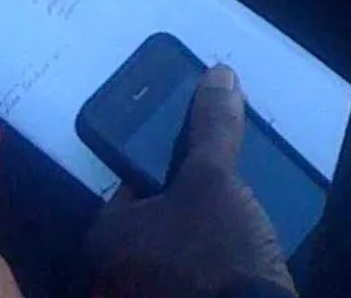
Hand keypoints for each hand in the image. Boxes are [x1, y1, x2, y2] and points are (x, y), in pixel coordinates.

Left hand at [84, 68, 295, 297]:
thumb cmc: (213, 251)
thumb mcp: (213, 178)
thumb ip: (211, 126)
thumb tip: (218, 75)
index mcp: (107, 238)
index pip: (132, 179)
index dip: (167, 156)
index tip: (197, 146)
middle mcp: (117, 272)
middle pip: (157, 212)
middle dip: (189, 191)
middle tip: (221, 172)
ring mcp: (150, 295)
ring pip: (179, 242)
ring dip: (205, 223)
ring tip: (239, 202)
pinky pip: (196, 268)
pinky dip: (215, 252)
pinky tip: (243, 237)